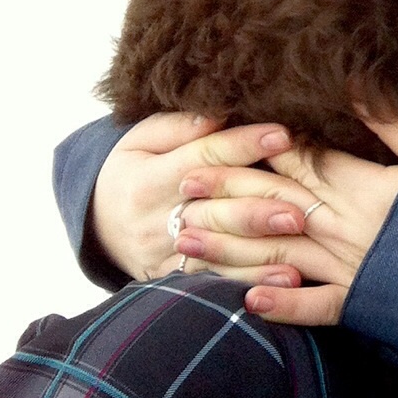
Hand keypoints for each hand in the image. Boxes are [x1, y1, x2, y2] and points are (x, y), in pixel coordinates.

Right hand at [92, 112, 297, 281]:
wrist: (97, 225)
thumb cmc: (134, 170)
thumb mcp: (141, 140)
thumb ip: (179, 127)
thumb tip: (219, 112)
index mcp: (149, 179)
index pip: (203, 158)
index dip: (243, 145)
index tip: (283, 136)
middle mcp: (154, 220)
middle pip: (214, 213)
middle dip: (257, 212)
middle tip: (300, 211)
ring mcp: (162, 255)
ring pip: (216, 256)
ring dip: (258, 258)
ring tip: (297, 257)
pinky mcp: (171, 279)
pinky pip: (213, 284)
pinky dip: (248, 285)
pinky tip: (283, 284)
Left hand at [169, 89, 397, 326]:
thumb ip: (394, 121)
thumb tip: (356, 81)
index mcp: (361, 186)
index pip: (300, 159)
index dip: (259, 144)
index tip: (221, 130)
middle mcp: (343, 226)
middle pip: (273, 202)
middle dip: (227, 189)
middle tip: (181, 182)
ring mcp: (348, 268)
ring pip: (276, 253)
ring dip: (229, 247)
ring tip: (185, 239)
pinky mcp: (360, 304)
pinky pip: (314, 308)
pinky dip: (281, 306)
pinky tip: (247, 299)